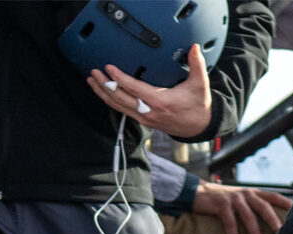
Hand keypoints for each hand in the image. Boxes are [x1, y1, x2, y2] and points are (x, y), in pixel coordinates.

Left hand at [88, 44, 213, 139]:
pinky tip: (103, 92)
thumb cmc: (198, 106)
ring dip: (103, 94)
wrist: (198, 127)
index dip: (119, 78)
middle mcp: (149, 112)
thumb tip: (194, 47)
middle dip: (105, 85)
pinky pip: (122, 111)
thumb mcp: (200, 84)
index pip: (134, 89)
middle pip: (120, 99)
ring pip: (118, 107)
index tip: (109, 67)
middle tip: (94, 73)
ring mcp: (144, 118)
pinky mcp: (143, 121)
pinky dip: (110, 101)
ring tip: (92, 81)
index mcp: (160, 102)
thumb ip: (196, 64)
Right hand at [191, 180, 291, 233]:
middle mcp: (246, 194)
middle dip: (272, 218)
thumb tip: (266, 223)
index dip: (284, 202)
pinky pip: (230, 221)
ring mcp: (234, 199)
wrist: (199, 192)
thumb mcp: (240, 199)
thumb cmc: (222, 200)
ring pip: (248, 215)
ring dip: (254, 230)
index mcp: (252, 193)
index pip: (272, 196)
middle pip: (263, 206)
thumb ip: (252, 207)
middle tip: (280, 231)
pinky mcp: (221, 204)